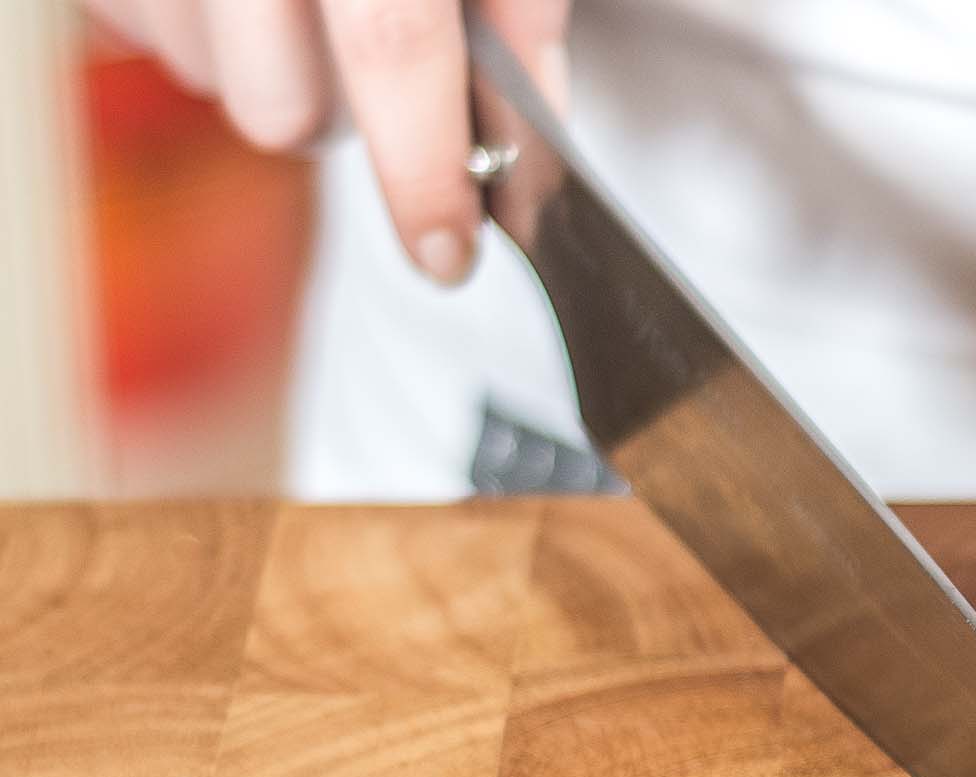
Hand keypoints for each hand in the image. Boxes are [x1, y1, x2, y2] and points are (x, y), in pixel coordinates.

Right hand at [86, 0, 570, 281]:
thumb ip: (521, 3)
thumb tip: (530, 130)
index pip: (393, 50)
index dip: (425, 174)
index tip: (449, 252)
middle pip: (282, 108)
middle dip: (342, 123)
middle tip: (379, 68)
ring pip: (213, 81)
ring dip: (269, 68)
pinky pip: (143, 29)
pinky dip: (201, 25)